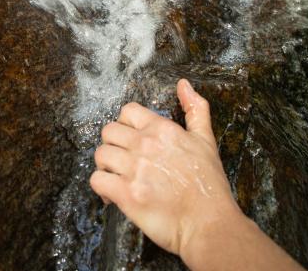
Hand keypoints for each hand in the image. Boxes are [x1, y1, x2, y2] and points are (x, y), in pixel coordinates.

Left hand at [90, 79, 241, 260]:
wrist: (209, 224)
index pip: (127, 111)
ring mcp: (134, 170)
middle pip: (108, 132)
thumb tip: (183, 84)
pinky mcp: (126, 194)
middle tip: (122, 161)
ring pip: (100, 155)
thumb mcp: (206, 140)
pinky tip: (113, 196)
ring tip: (117, 178)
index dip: (125, 124)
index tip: (131, 140)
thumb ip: (195, 109)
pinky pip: (97, 180)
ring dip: (106, 166)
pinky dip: (101, 188)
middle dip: (113, 145)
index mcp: (162, 130)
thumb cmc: (209, 186)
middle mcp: (145, 145)